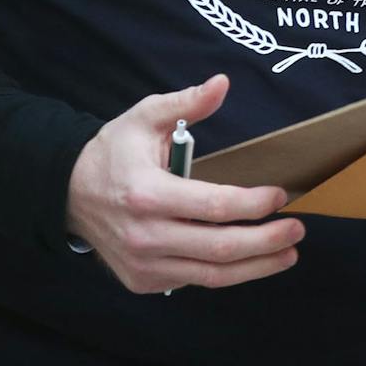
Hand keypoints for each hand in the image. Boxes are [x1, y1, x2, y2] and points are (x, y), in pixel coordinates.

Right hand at [65, 74, 303, 294]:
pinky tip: (248, 259)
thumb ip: (185, 104)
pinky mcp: (144, 281)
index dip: (252, 204)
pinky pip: (195, 280)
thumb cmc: (112, 151)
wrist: (68, 191)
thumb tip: (222, 84)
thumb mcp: (143, 117)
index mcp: (147, 193)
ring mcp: (144, 264)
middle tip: (297, 229)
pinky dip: (226, 272)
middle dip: (267, 240)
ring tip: (287, 253)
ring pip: (214, 275)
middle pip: (221, 247)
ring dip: (257, 266)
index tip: (279, 195)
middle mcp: (146, 235)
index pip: (213, 206)